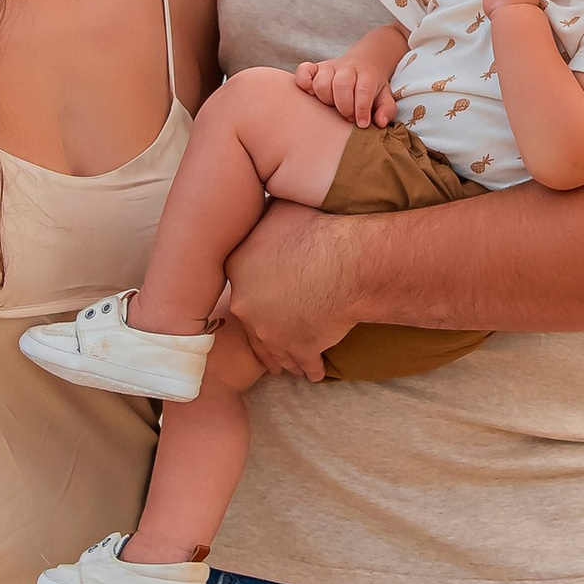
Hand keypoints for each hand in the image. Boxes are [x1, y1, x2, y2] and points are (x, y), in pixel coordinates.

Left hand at [220, 205, 365, 382]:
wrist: (346, 262)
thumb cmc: (316, 229)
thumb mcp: (280, 209)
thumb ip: (264, 216)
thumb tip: (261, 209)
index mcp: (237, 268)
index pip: (241, 280)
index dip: (255, 285)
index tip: (264, 290)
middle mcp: (246, 304)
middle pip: (253, 319)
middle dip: (264, 323)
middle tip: (275, 326)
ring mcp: (270, 331)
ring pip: (273, 349)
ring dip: (282, 355)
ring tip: (289, 361)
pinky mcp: (299, 349)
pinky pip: (304, 364)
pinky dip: (310, 368)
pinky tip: (314, 373)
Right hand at [295, 51, 397, 126]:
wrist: (361, 65)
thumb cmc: (371, 87)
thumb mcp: (385, 96)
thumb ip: (387, 109)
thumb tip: (381, 122)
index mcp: (366, 74)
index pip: (363, 89)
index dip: (361, 108)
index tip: (362, 124)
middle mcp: (347, 68)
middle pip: (341, 85)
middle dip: (344, 106)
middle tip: (348, 117)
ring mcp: (328, 67)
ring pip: (321, 82)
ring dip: (325, 99)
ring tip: (332, 107)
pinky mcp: (313, 68)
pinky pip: (303, 71)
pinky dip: (304, 82)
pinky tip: (310, 94)